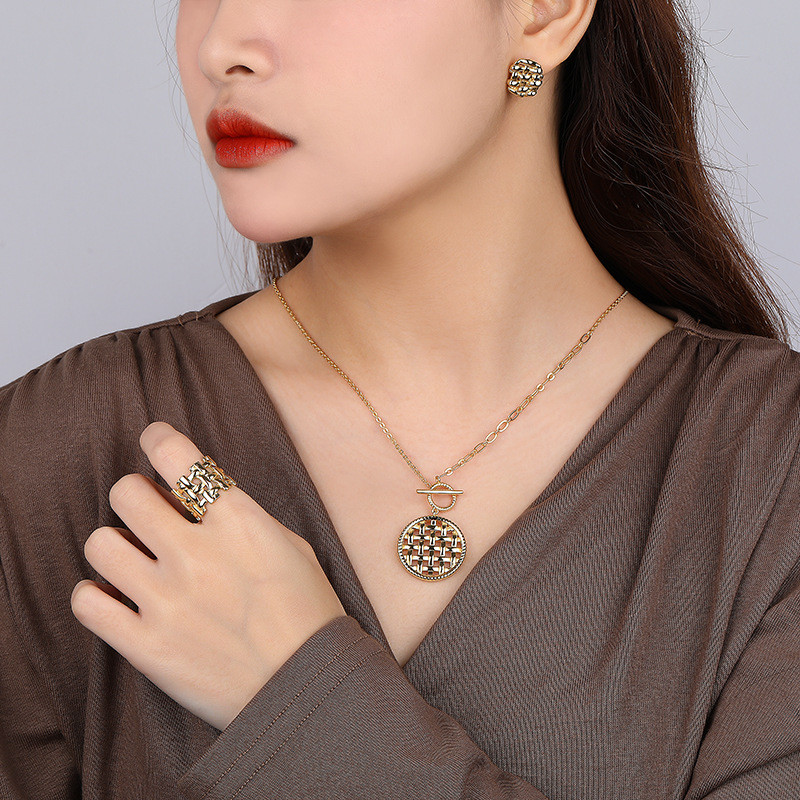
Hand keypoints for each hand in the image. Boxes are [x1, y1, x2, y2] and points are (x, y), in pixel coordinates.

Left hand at [70, 421, 346, 730]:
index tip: (154, 442)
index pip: (176, 456)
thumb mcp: (292, 547)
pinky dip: (95, 594)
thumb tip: (197, 498)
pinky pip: (87, 602)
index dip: (157, 439)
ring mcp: (168, 600)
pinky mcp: (146, 646)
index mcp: (239, 521)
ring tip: (134, 559)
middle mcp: (197, 553)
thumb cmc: (307, 613)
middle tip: (148, 512)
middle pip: (126, 493)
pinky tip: (117, 596)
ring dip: (114, 545)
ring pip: (99, 544)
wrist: (304, 688)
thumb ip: (243, 516)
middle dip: (134, 495)